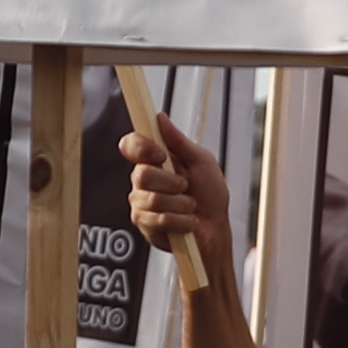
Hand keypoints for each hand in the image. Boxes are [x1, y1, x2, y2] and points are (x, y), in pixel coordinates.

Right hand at [119, 106, 235, 287]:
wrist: (216, 229)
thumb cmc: (210, 195)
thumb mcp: (201, 161)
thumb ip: (179, 142)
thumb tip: (160, 118)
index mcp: (154, 160)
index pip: (131, 145)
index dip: (140, 147)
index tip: (160, 154)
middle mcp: (142, 180)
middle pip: (142, 174)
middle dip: (172, 182)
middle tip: (187, 187)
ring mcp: (141, 203)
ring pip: (153, 199)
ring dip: (181, 204)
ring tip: (190, 207)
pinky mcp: (144, 225)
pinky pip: (159, 219)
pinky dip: (181, 220)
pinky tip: (187, 222)